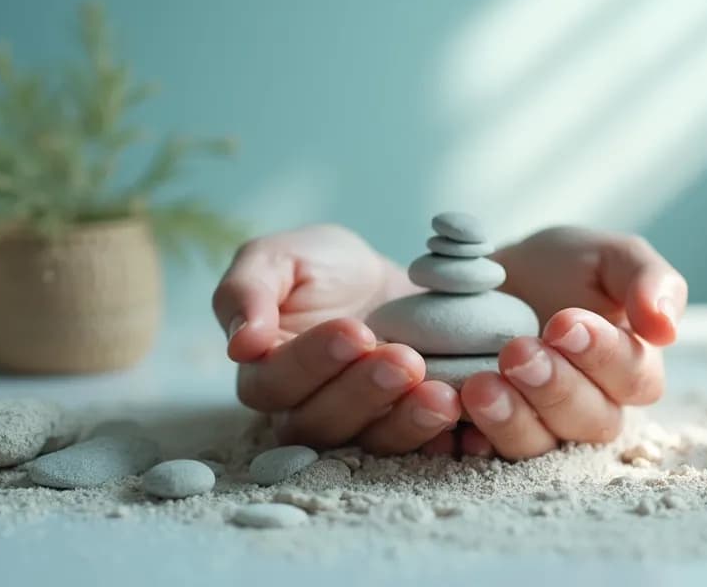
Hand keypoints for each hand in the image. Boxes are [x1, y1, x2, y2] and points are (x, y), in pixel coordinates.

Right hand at [212, 224, 462, 453]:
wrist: (391, 281)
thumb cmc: (323, 267)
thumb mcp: (278, 257)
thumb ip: (246, 291)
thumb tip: (242, 344)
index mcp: (266, 372)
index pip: (276, 382)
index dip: (312, 362)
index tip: (354, 331)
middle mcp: (306, 411)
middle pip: (322, 423)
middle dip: (364, 392)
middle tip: (403, 360)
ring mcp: (359, 428)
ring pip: (371, 442)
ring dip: (406, 421)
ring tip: (441, 395)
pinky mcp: (405, 432)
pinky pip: (420, 448)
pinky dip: (442, 437)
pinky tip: (464, 417)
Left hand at [456, 226, 687, 459]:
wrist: (482, 279)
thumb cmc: (558, 269)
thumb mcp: (605, 255)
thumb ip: (647, 278)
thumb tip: (666, 327)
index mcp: (628, 370)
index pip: (634, 379)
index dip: (603, 355)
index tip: (565, 322)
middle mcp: (588, 411)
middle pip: (589, 422)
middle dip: (554, 387)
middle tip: (517, 351)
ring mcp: (537, 431)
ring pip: (536, 446)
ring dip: (511, 418)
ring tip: (480, 384)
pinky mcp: (485, 439)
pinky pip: (479, 456)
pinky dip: (466, 439)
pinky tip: (450, 413)